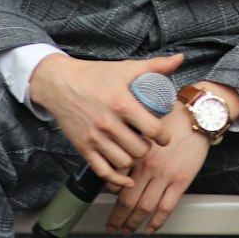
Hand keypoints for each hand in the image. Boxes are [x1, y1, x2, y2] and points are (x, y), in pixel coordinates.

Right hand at [29, 51, 183, 185]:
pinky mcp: (83, 148)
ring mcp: (94, 137)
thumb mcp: (125, 68)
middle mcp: (107, 123)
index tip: (163, 137)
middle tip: (147, 142)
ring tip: (134, 150)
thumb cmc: (94, 75)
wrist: (59, 83)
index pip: (152, 129)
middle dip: (147, 148)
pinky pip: (103, 172)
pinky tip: (125, 177)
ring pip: (124, 162)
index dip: (163, 136)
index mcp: (121, 103)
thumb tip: (179, 58)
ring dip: (133, 159)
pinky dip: (117, 179)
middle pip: (139, 149)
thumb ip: (155, 65)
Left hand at [105, 79, 238, 234]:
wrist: (195, 117)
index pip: (115, 179)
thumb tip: (119, 160)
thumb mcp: (143, 129)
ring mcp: (164, 176)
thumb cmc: (171, 120)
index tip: (105, 201)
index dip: (108, 194)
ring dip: (133, 223)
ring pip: (144, 207)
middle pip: (127, 199)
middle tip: (111, 227)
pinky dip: (157, 221)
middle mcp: (147, 166)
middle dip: (116, 217)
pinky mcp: (180, 181)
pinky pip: (166, 207)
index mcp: (136, 153)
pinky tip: (150, 228)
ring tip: (127, 231)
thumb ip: (131, 145)